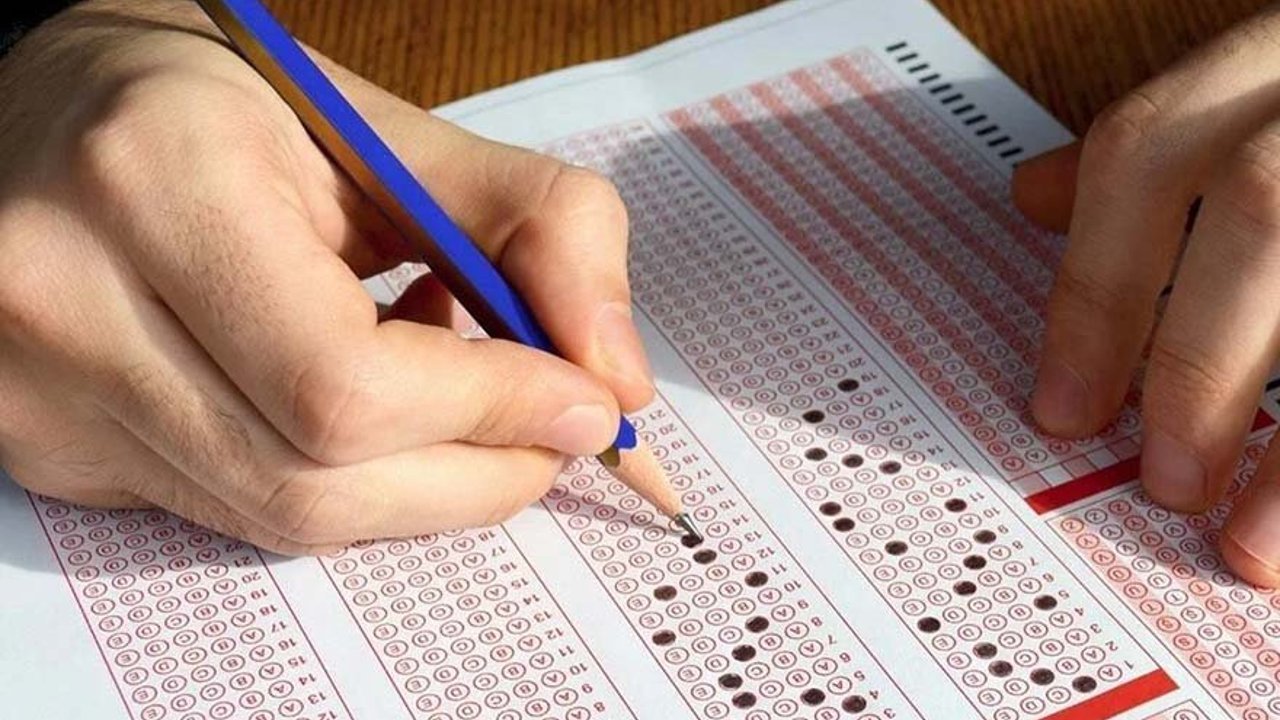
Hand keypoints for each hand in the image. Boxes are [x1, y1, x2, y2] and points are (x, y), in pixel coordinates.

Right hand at [0, 0, 652, 553]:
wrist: (61, 112)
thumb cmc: (228, 107)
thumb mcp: (391, 130)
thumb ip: (537, 228)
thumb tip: (615, 377)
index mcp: (155, 180)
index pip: (345, 383)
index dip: (491, 411)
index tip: (583, 403)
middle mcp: (65, 298)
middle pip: (315, 483)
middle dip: (474, 473)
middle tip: (548, 428)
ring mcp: (41, 392)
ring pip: (281, 517)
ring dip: (414, 479)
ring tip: (451, 389)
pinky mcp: (48, 449)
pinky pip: (237, 512)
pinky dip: (337, 477)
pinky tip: (353, 398)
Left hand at [1014, 8, 1279, 585]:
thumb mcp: (1259, 91)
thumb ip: (1166, 152)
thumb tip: (1036, 199)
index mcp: (1278, 51)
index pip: (1146, 152)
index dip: (1093, 290)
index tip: (1061, 410)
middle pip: (1260, 206)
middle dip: (1200, 359)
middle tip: (1166, 481)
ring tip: (1251, 540)